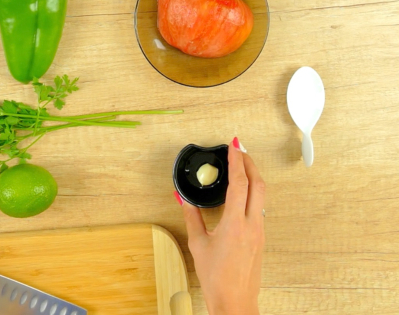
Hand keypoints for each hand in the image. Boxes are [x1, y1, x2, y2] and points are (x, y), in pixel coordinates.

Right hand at [175, 138, 264, 314]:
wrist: (235, 301)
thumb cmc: (216, 278)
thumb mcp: (197, 244)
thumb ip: (191, 217)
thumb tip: (183, 199)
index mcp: (235, 224)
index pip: (240, 184)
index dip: (237, 161)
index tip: (234, 146)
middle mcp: (252, 225)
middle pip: (258, 184)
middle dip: (250, 163)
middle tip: (240, 150)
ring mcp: (259, 232)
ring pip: (262, 196)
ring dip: (253, 177)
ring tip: (242, 167)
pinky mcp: (260, 238)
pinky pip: (259, 208)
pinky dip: (252, 193)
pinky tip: (243, 193)